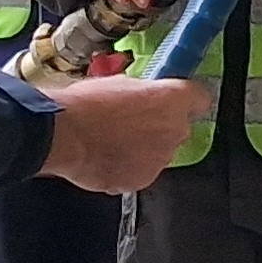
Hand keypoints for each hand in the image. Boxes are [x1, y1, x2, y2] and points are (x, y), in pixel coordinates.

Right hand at [38, 74, 207, 191]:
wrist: (62, 135)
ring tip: (114, 140)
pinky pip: (141, 171)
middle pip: (177, 127)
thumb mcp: (119, 82)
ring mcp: (159, 159)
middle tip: (132, 120)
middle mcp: (174, 131)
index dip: (187, 99)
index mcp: (172, 100)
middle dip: (160, 125)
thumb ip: (143, 93)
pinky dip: (128, 166)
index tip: (180, 100)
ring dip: (144, 147)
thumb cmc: (85, 104)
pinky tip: (107, 156)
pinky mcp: (142, 180)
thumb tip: (143, 98)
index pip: (199, 98)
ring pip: (159, 151)